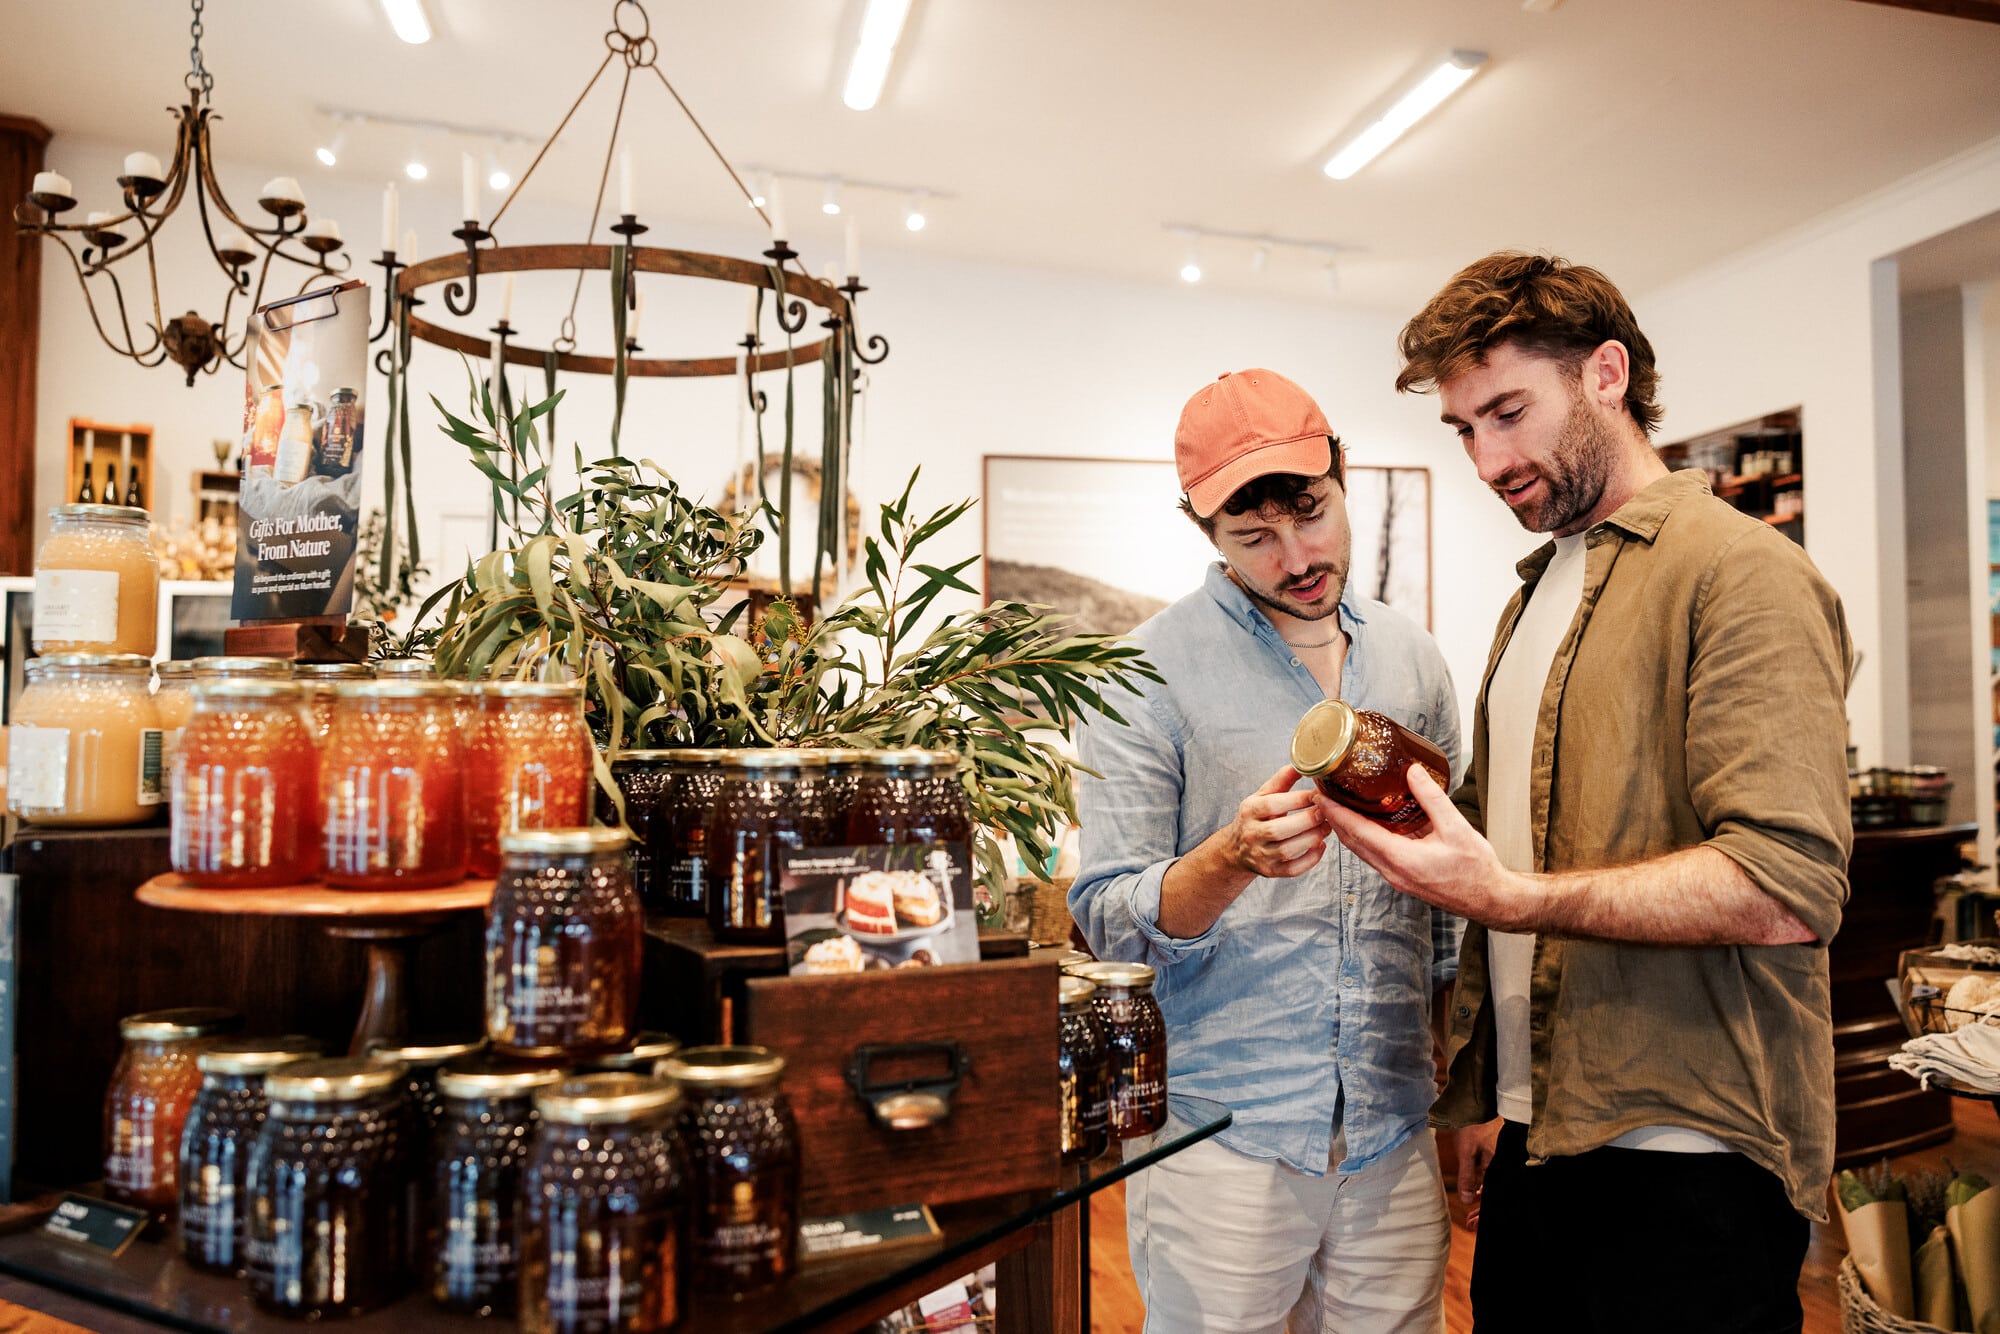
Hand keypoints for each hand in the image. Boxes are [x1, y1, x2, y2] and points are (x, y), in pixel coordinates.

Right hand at [1221, 765, 1327, 880]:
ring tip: (1327, 827)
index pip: (1273, 804)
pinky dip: (1311, 859)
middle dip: (1308, 820)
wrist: (1237, 850)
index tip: (1317, 794)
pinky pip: (1293, 870)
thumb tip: (1300, 765)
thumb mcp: (1262, 796)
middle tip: (1327, 812)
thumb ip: (1281, 781)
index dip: (1298, 799)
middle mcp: (1251, 834)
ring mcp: (1260, 855)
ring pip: (1288, 850)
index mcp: (1249, 811)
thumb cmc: (1255, 818)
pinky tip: (1320, 846)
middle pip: (1279, 829)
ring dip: (1313, 838)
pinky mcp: (1270, 872)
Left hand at [1319, 764, 1534, 930]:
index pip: (1357, 832)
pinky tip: (1365, 823)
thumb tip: (1413, 772)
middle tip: (1321, 794)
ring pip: (1361, 851)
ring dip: (1346, 829)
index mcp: (1401, 859)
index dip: (1335, 812)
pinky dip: (1363, 838)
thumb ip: (1432, 798)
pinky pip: (1375, 855)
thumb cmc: (1476, 869)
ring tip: (1336, 805)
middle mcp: (1392, 871)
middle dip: (1334, 818)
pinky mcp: (1402, 877)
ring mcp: (1396, 877)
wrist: (1489, 900)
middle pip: (1352, 842)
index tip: (1320, 794)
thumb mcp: (1456, 827)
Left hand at [1456, 1118, 1502, 1228]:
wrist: (1481, 1103)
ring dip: (1484, 1201)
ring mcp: (1505, 1162)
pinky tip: (1479, 1192)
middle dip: (1484, 1212)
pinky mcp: (1502, 1156)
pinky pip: (1496, 1178)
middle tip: (1471, 1224)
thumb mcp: (1466, 1152)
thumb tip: (1468, 1200)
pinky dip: (1487, 1187)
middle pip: (1496, 1196)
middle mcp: (1506, 1167)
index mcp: (1499, 1168)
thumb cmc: (1474, 1126)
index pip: (1493, 1198)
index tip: (1472, 1225)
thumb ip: (1467, 1176)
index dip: (1483, 1215)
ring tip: (1472, 1214)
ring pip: (1496, 1188)